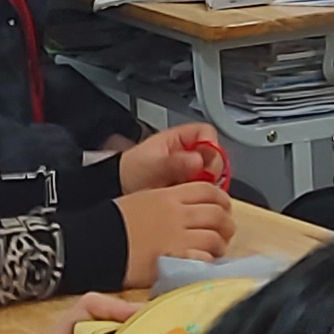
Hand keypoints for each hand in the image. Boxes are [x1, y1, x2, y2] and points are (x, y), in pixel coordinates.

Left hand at [113, 125, 228, 197]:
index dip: (211, 146)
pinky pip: (206, 190)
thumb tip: (198, 160)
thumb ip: (174, 162)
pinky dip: (200, 195)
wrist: (118, 191)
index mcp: (180, 138)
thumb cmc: (130, 171)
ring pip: (212, 175)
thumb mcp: (151, 164)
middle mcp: (190, 153)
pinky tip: (187, 198)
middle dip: (210, 171)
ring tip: (187, 191)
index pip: (208, 134)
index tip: (204, 163)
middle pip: (215, 156)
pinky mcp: (191, 188)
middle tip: (198, 182)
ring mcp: (192, 171)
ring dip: (205, 185)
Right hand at [116, 181, 234, 270]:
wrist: (95, 240)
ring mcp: (177, 236)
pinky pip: (204, 258)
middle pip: (217, 213)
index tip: (223, 207)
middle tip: (224, 231)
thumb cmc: (112, 221)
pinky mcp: (174, 258)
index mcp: (169, 195)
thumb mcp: (142, 199)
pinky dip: (208, 260)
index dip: (221, 199)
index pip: (208, 190)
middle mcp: (177, 213)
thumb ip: (168, 201)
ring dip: (220, 244)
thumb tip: (187, 208)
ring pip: (215, 237)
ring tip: (216, 250)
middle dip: (226, 223)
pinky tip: (203, 262)